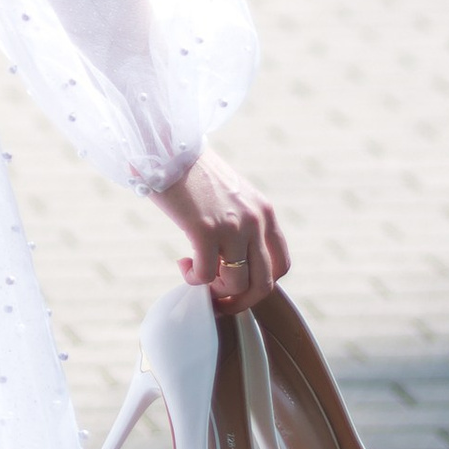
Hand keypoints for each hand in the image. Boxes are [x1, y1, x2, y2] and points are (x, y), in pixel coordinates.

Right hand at [151, 151, 286, 308]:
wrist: (167, 147)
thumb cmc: (192, 173)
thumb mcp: (231, 197)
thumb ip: (240, 224)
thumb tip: (230, 262)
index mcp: (265, 212)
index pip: (281, 265)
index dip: (260, 285)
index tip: (238, 287)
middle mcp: (255, 220)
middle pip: (263, 283)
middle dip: (240, 301)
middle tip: (217, 300)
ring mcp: (233, 226)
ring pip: (235, 284)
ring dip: (213, 289)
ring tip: (194, 272)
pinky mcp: (205, 229)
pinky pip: (206, 275)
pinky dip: (193, 279)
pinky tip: (183, 263)